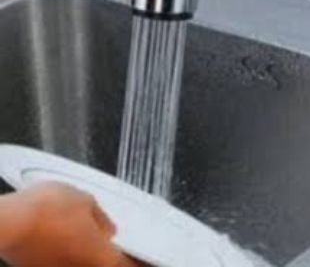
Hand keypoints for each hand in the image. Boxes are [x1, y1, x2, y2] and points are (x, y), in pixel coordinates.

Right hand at [0, 183, 143, 265]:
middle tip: (115, 240)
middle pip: (102, 265)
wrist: (9, 222)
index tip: (144, 255)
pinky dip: (68, 253)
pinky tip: (65, 237)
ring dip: (88, 254)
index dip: (137, 260)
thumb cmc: (49, 209)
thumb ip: (100, 218)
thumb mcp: (84, 201)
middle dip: (110, 255)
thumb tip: (108, 229)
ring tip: (88, 235)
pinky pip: (62, 262)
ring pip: (81, 264)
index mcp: (99, 256)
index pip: (125, 265)